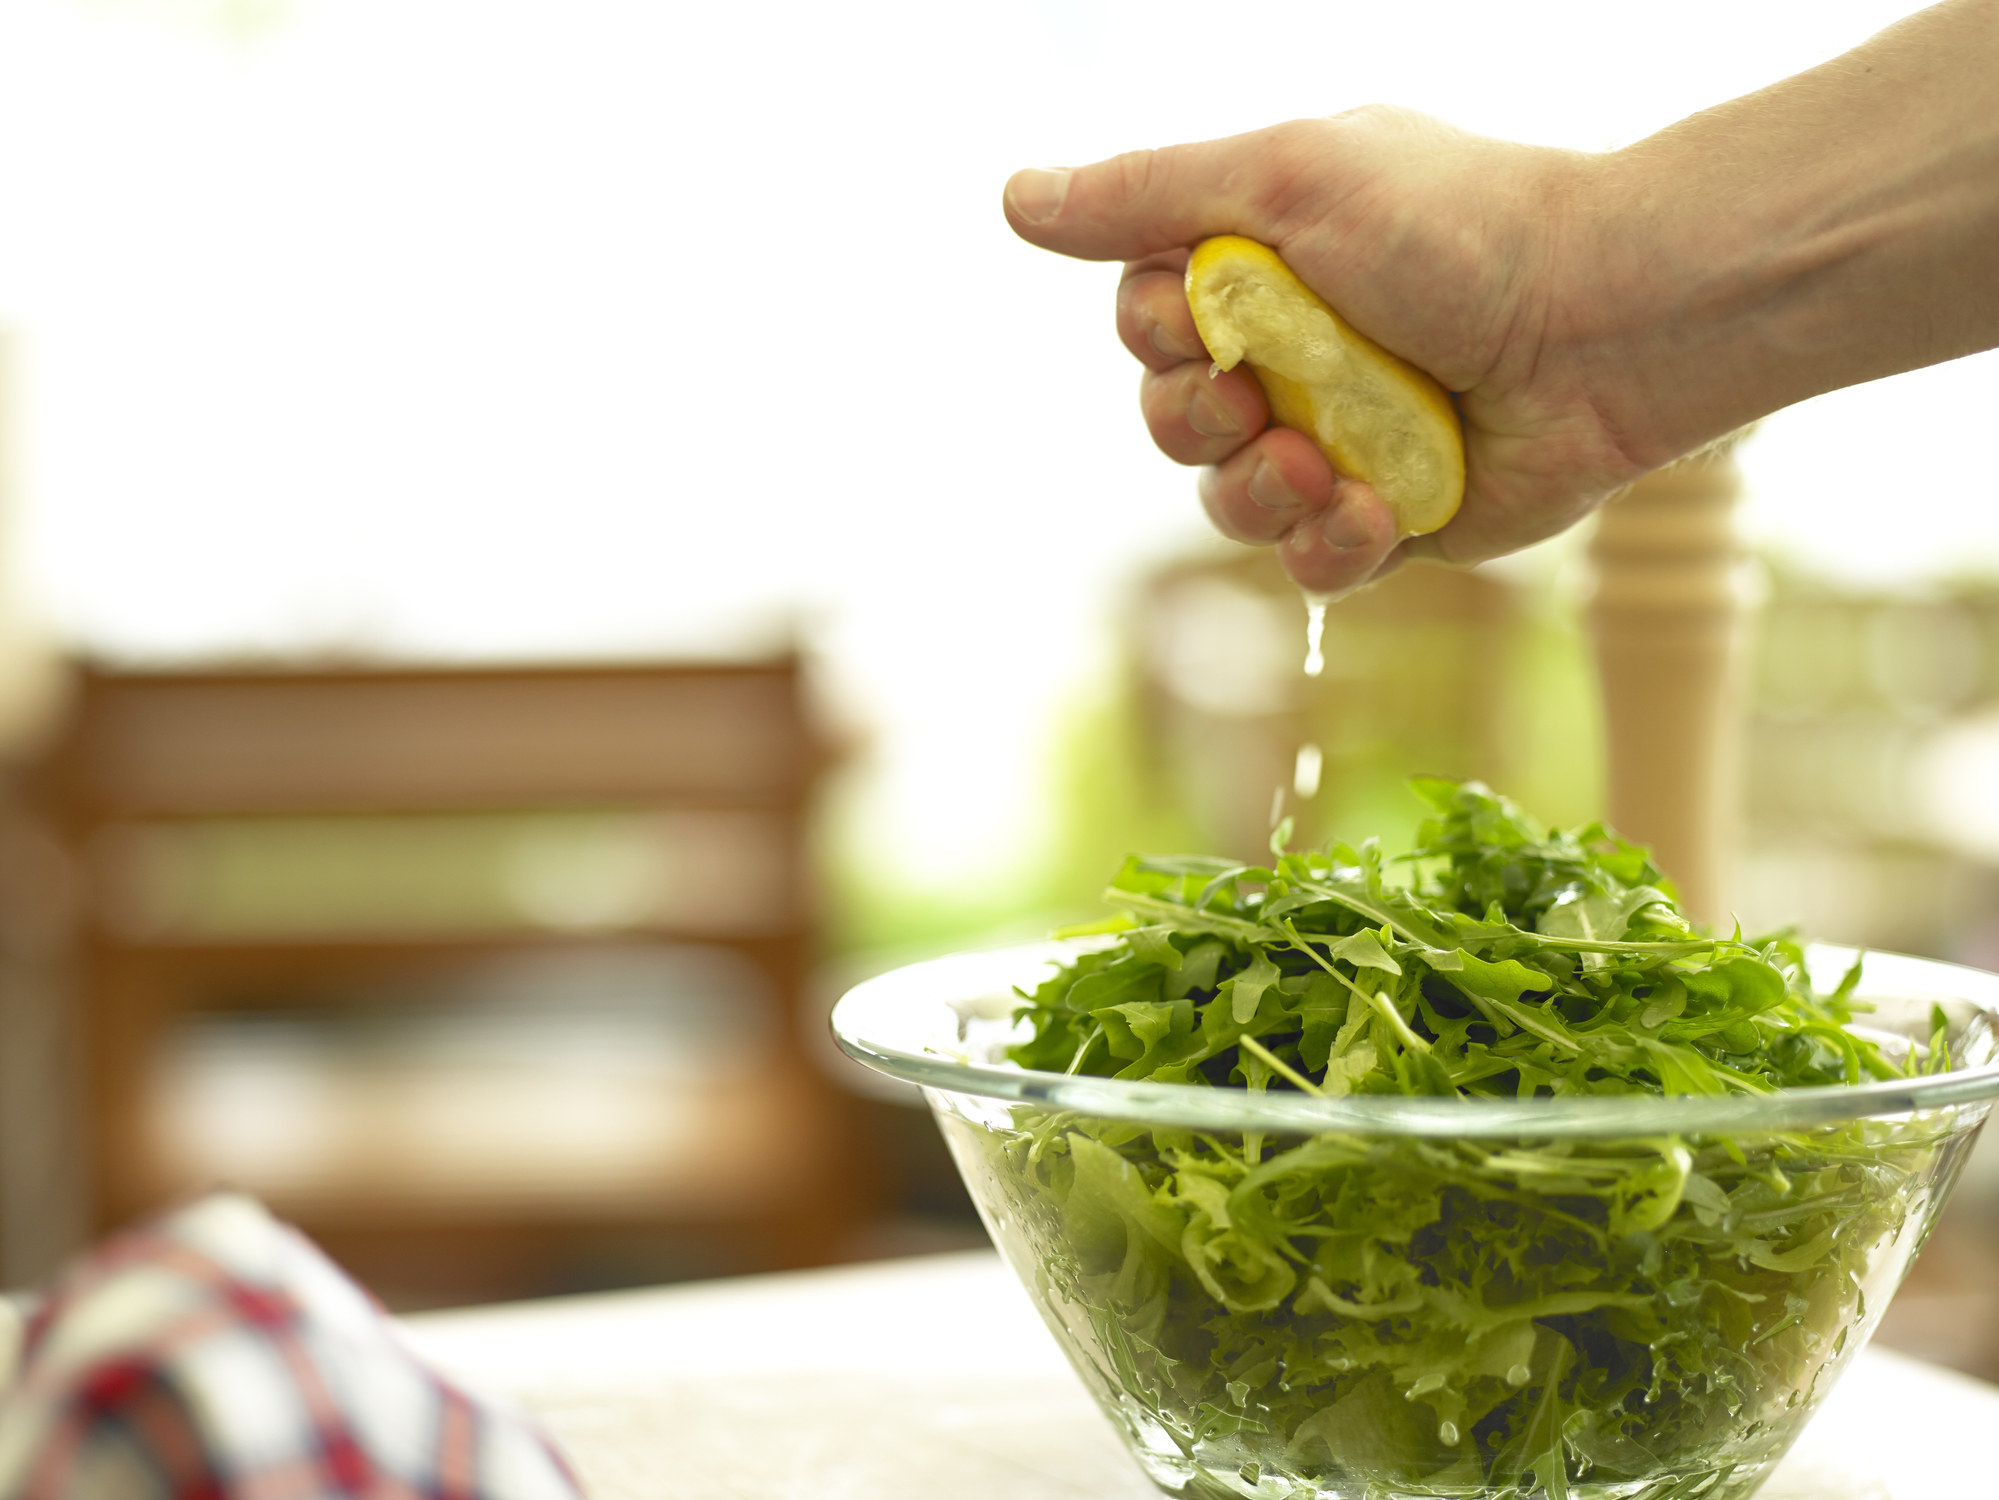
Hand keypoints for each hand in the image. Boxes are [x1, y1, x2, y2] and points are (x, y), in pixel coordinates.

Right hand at [1004, 107, 1655, 595]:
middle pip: (1171, 419)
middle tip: (1251, 400)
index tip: (1199, 319)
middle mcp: (1295, 353)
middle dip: (1195, 421)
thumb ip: (1148, 196)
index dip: (1155, 337)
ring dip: (1257, 492)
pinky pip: (1311, 565)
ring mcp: (1341, 440)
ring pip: (1228, 502)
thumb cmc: (1460, 229)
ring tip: (1322, 466)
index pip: (1147, 319)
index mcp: (1267, 261)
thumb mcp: (1289, 177)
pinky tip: (1377, 511)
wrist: (1608, 324)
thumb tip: (1013, 198)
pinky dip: (1329, 547)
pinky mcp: (1392, 520)